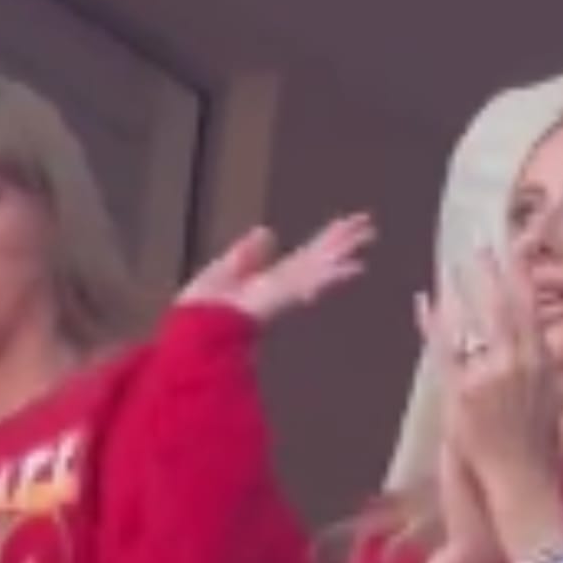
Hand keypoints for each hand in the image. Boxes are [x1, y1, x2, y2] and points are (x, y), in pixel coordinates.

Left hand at [177, 215, 374, 324]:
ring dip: (344, 249)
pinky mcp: (279, 299)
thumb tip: (268, 230)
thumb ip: (246, 254)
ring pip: (320, 266)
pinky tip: (356, 267)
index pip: (302, 259)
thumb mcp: (221, 272)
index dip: (323, 241)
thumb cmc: (200, 314)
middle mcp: (280, 288)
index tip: (343, 226)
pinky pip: (310, 283)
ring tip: (369, 232)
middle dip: (341, 241)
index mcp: (266, 283)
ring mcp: (282, 294)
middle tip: (368, 224)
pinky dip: (334, 275)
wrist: (193, 339)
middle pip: (317, 258)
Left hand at [419, 248, 562, 562]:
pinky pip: (443, 349)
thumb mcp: (556, 407)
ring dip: (461, 290)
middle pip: (502, 306)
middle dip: (491, 271)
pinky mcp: (461, 394)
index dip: (520, 278)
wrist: (521, 489)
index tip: (513, 250)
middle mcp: (517, 365)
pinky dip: (431, 323)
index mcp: (542, 365)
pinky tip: (422, 300)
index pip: (532, 310)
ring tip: (450, 262)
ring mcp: (487, 378)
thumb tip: (548, 353)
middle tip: (479, 241)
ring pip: (472, 322)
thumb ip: (550, 376)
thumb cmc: (539, 454)